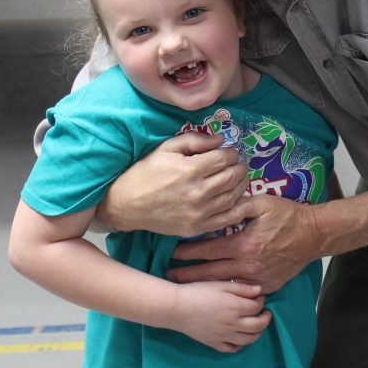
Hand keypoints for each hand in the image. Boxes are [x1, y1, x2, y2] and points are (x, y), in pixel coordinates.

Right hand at [99, 132, 248, 238]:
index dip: (231, 153)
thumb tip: (220, 140)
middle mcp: (197, 192)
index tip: (230, 152)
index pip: (224, 158)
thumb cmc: (145, 172)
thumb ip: (194, 140)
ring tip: (239, 178)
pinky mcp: (197, 228)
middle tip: (238, 164)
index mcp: (189, 170)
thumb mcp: (166, 148)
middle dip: (239, 167)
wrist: (126, 204)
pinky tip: (239, 199)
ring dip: (241, 184)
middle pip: (232, 177)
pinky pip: (228, 218)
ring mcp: (198, 213)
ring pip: (233, 196)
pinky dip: (239, 207)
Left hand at [168, 195, 319, 293]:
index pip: (208, 250)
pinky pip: (241, 290)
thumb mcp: (262, 203)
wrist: (314, 235)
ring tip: (186, 287)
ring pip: (223, 285)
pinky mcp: (266, 286)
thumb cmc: (288, 216)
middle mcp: (247, 266)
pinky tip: (214, 290)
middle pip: (209, 273)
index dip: (187, 253)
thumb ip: (237, 205)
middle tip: (169, 276)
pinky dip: (226, 290)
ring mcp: (257, 279)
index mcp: (243, 245)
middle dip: (187, 275)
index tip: (172, 254)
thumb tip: (216, 205)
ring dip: (204, 285)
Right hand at [174, 281, 270, 352]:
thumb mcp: (221, 284)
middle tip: (265, 312)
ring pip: (249, 339)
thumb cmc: (198, 292)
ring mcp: (225, 336)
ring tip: (255, 324)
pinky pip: (233, 348)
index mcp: (235, 307)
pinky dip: (240, 344)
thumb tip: (260, 291)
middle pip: (259, 325)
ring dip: (257, 332)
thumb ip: (242, 288)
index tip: (259, 296)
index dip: (261, 300)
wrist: (177, 307)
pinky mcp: (215, 343)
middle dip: (265, 318)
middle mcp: (233, 324)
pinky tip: (239, 336)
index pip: (257, 306)